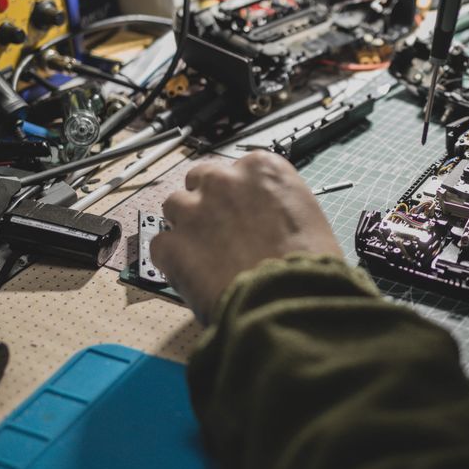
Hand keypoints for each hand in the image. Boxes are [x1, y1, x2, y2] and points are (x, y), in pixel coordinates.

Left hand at [148, 152, 343, 323]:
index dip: (237, 195)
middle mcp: (224, 181)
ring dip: (186, 227)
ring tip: (205, 256)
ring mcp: (193, 210)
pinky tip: (194, 276)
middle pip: (201, 180)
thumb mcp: (306, 217)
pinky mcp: (172, 244)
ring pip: (174, 207)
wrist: (290, 299)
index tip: (241, 211)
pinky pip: (161, 245)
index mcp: (262, 169)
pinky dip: (173, 260)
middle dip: (207, 203)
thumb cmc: (307, 266)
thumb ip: (276, 207)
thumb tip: (264, 219)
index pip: (237, 169)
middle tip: (220, 232)